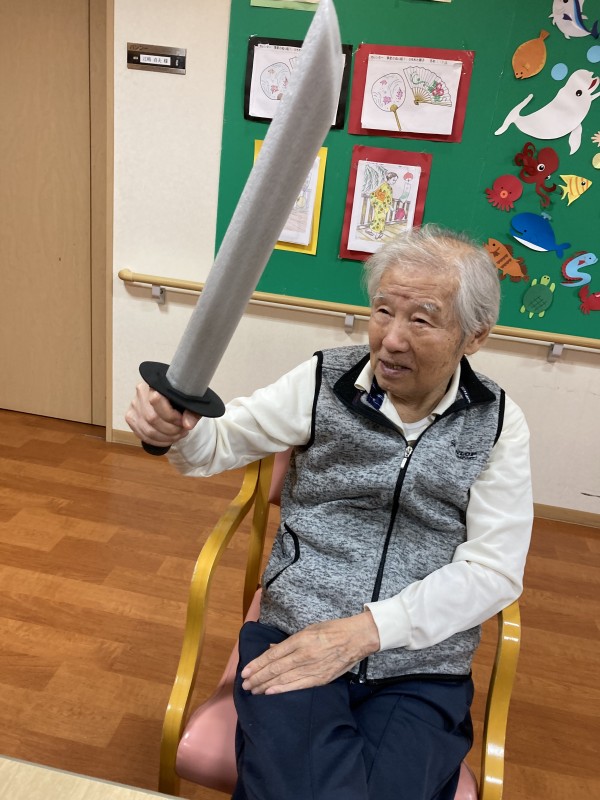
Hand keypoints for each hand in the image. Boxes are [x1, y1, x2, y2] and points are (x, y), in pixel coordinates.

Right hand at [125, 381, 200, 446]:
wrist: (170, 398)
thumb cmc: (180, 398)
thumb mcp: (191, 402)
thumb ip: (192, 412)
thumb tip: (187, 425)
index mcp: (155, 384)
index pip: (156, 400)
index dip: (172, 416)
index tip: (183, 422)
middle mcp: (140, 393)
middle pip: (152, 418)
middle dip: (170, 430)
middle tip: (182, 431)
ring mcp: (133, 406)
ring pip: (147, 430)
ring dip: (165, 438)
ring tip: (177, 436)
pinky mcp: (130, 418)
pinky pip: (141, 435)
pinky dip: (156, 442)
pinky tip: (167, 439)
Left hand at [241, 611, 379, 694]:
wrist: (357, 638)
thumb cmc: (332, 630)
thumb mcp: (308, 629)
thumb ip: (289, 641)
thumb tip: (271, 649)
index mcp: (300, 639)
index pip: (273, 655)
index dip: (258, 664)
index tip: (245, 671)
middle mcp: (304, 654)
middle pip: (275, 669)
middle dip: (258, 677)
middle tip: (244, 685)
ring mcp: (312, 668)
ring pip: (284, 679)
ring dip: (266, 686)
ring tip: (253, 691)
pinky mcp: (320, 678)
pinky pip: (298, 686)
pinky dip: (283, 690)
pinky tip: (271, 693)